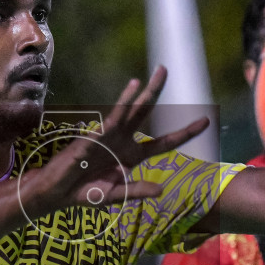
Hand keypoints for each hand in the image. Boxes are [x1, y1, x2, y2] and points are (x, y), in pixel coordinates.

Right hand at [33, 67, 209, 208]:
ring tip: (158, 72)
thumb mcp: (116, 195)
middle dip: (156, 92)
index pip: (164, 142)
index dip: (184, 133)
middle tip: (165, 69)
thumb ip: (137, 191)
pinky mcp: (97, 135)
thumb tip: (162, 190)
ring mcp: (110, 135)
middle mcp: (124, 141)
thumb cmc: (84, 193)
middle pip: (147, 113)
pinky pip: (115, 117)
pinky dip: (124, 102)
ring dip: (145, 91)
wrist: (58, 192)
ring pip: (133, 110)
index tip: (205, 121)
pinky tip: (133, 87)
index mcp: (132, 156)